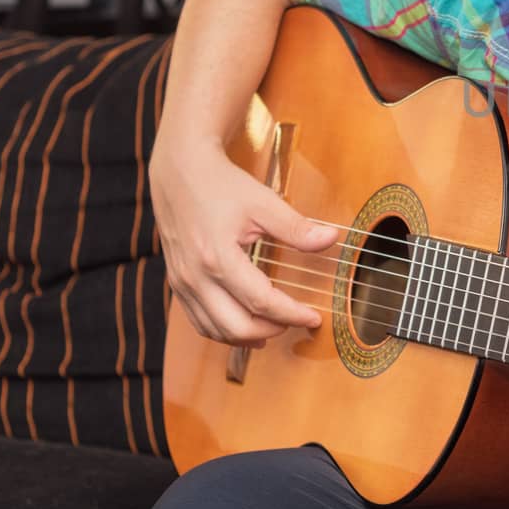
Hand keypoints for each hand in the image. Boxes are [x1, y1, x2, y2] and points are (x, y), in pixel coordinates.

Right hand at [150, 137, 337, 346]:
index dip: (292, 314)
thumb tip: (331, 239)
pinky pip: (198, 320)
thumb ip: (296, 228)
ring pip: (214, 330)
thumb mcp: (263, 202)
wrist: (180, 171)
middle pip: (235, 326)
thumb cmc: (222, 185)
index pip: (261, 302)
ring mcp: (182, 282)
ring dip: (246, 336)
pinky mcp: (177, 282)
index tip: (314, 317)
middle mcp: (195, 276)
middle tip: (295, 323)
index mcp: (218, 258)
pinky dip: (222, 330)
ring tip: (275, 328)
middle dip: (271, 330)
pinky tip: (244, 324)